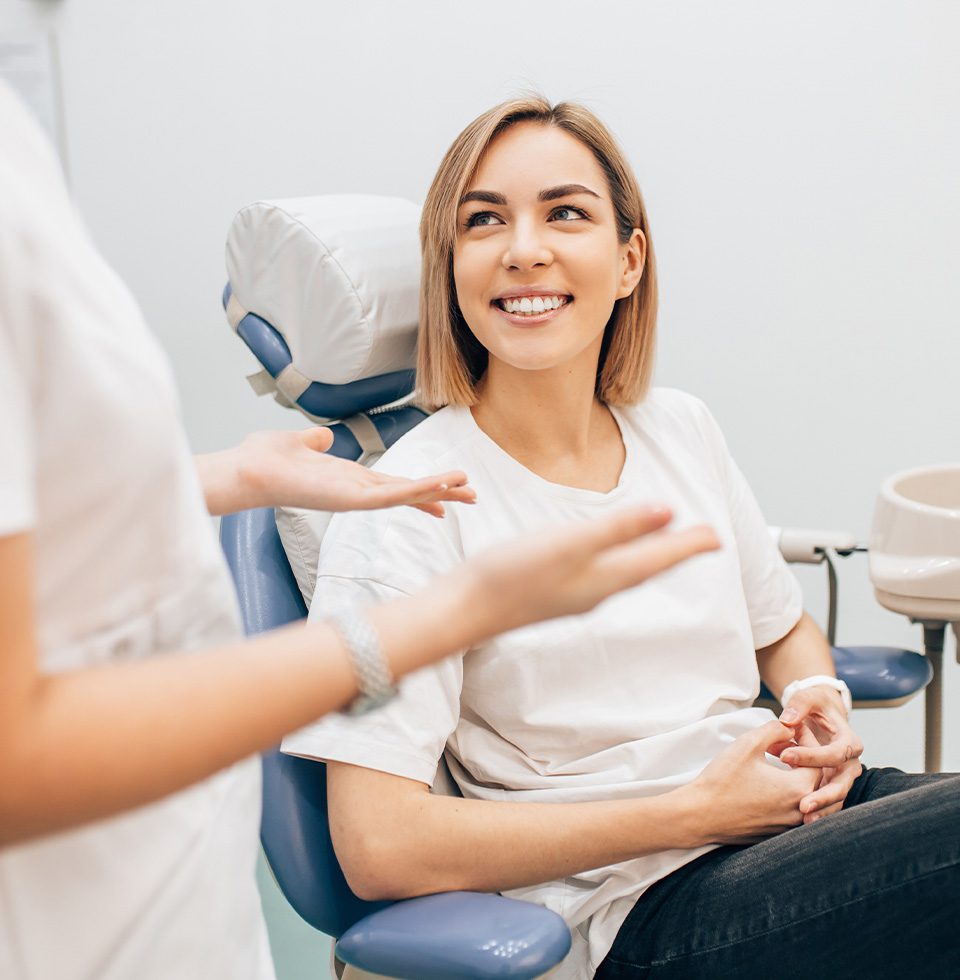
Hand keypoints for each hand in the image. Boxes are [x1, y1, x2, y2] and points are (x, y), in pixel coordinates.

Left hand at [234, 427, 476, 516]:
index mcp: (349, 479)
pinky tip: (439, 488)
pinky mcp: (351, 500)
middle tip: (473, 497)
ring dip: (438, 491)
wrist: (247, 469)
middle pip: (409, 493)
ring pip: (406, 496)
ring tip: (469, 489)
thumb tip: (323, 436)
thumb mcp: (298, 442)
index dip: (422, 488)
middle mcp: (356, 491)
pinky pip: (392, 497)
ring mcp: (356, 498)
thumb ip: (315, 441)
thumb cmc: (266, 459)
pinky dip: (417, 492)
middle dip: (441, 494)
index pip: (394, 485)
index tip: (447, 492)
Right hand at [465, 505, 719, 636]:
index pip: (660, 558)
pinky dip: (622, 560)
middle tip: (704, 540)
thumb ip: (619, 528)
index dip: (690, 545)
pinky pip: (605, 574)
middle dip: (677, 551)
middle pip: (649, 567)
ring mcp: (577, 594)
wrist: (468, 609)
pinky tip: (611, 556)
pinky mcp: (556, 592)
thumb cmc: (514, 574)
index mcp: (607, 577)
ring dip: (651, 557)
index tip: (719, 536)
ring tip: (666, 544)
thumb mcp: (571, 543)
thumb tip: (668, 511)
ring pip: (628, 572)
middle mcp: (598, 590)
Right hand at [682, 720, 822, 845]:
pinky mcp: (775, 833)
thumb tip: (790, 727)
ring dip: (794, 775)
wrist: (700, 815)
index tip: (791, 729)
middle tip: (783, 742)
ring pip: (804, 795)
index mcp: (798, 789)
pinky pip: (791, 809)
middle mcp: (799, 811)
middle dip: (801, 757)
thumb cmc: (723, 779)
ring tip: (775, 760)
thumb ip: (775, 729)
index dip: (806, 740)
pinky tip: (767, 780)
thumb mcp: (748, 744)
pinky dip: (786, 792)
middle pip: (814, 778)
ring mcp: (788, 826)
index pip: (818, 759)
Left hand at [778, 688, 863, 823]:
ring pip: (837, 798)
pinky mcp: (832, 786)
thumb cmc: (814, 707)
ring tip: (804, 820)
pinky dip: (819, 812)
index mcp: (849, 741)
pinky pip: (829, 803)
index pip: (834, 753)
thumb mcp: (808, 698)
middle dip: (824, 796)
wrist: (821, 717)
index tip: (784, 756)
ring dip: (823, 810)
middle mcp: (850, 763)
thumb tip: (787, 720)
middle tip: (803, 805)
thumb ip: (799, 705)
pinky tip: (802, 822)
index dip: (811, 755)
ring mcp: (842, 777)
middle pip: (842, 784)